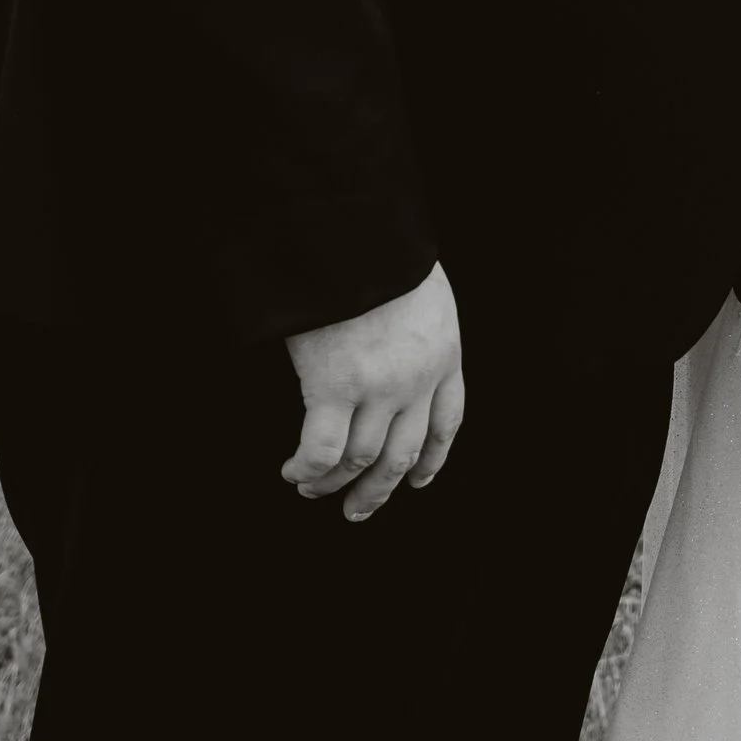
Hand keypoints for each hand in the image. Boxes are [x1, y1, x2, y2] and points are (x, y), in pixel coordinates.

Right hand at [282, 263, 463, 522]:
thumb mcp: (424, 288)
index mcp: (445, 353)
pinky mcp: (335, 387)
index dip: (432, 458)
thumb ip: (417, 327)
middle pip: (403, 454)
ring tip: (313, 490)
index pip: (447, 422)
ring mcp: (378, 388)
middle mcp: (418, 380)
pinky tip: (293, 471)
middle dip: (379, 489)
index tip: (418, 481)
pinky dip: (308, 469)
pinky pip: (323, 451)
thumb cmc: (383, 248)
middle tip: (358, 511)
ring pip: (360, 461)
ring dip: (334, 485)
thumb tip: (394, 345)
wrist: (359, 229)